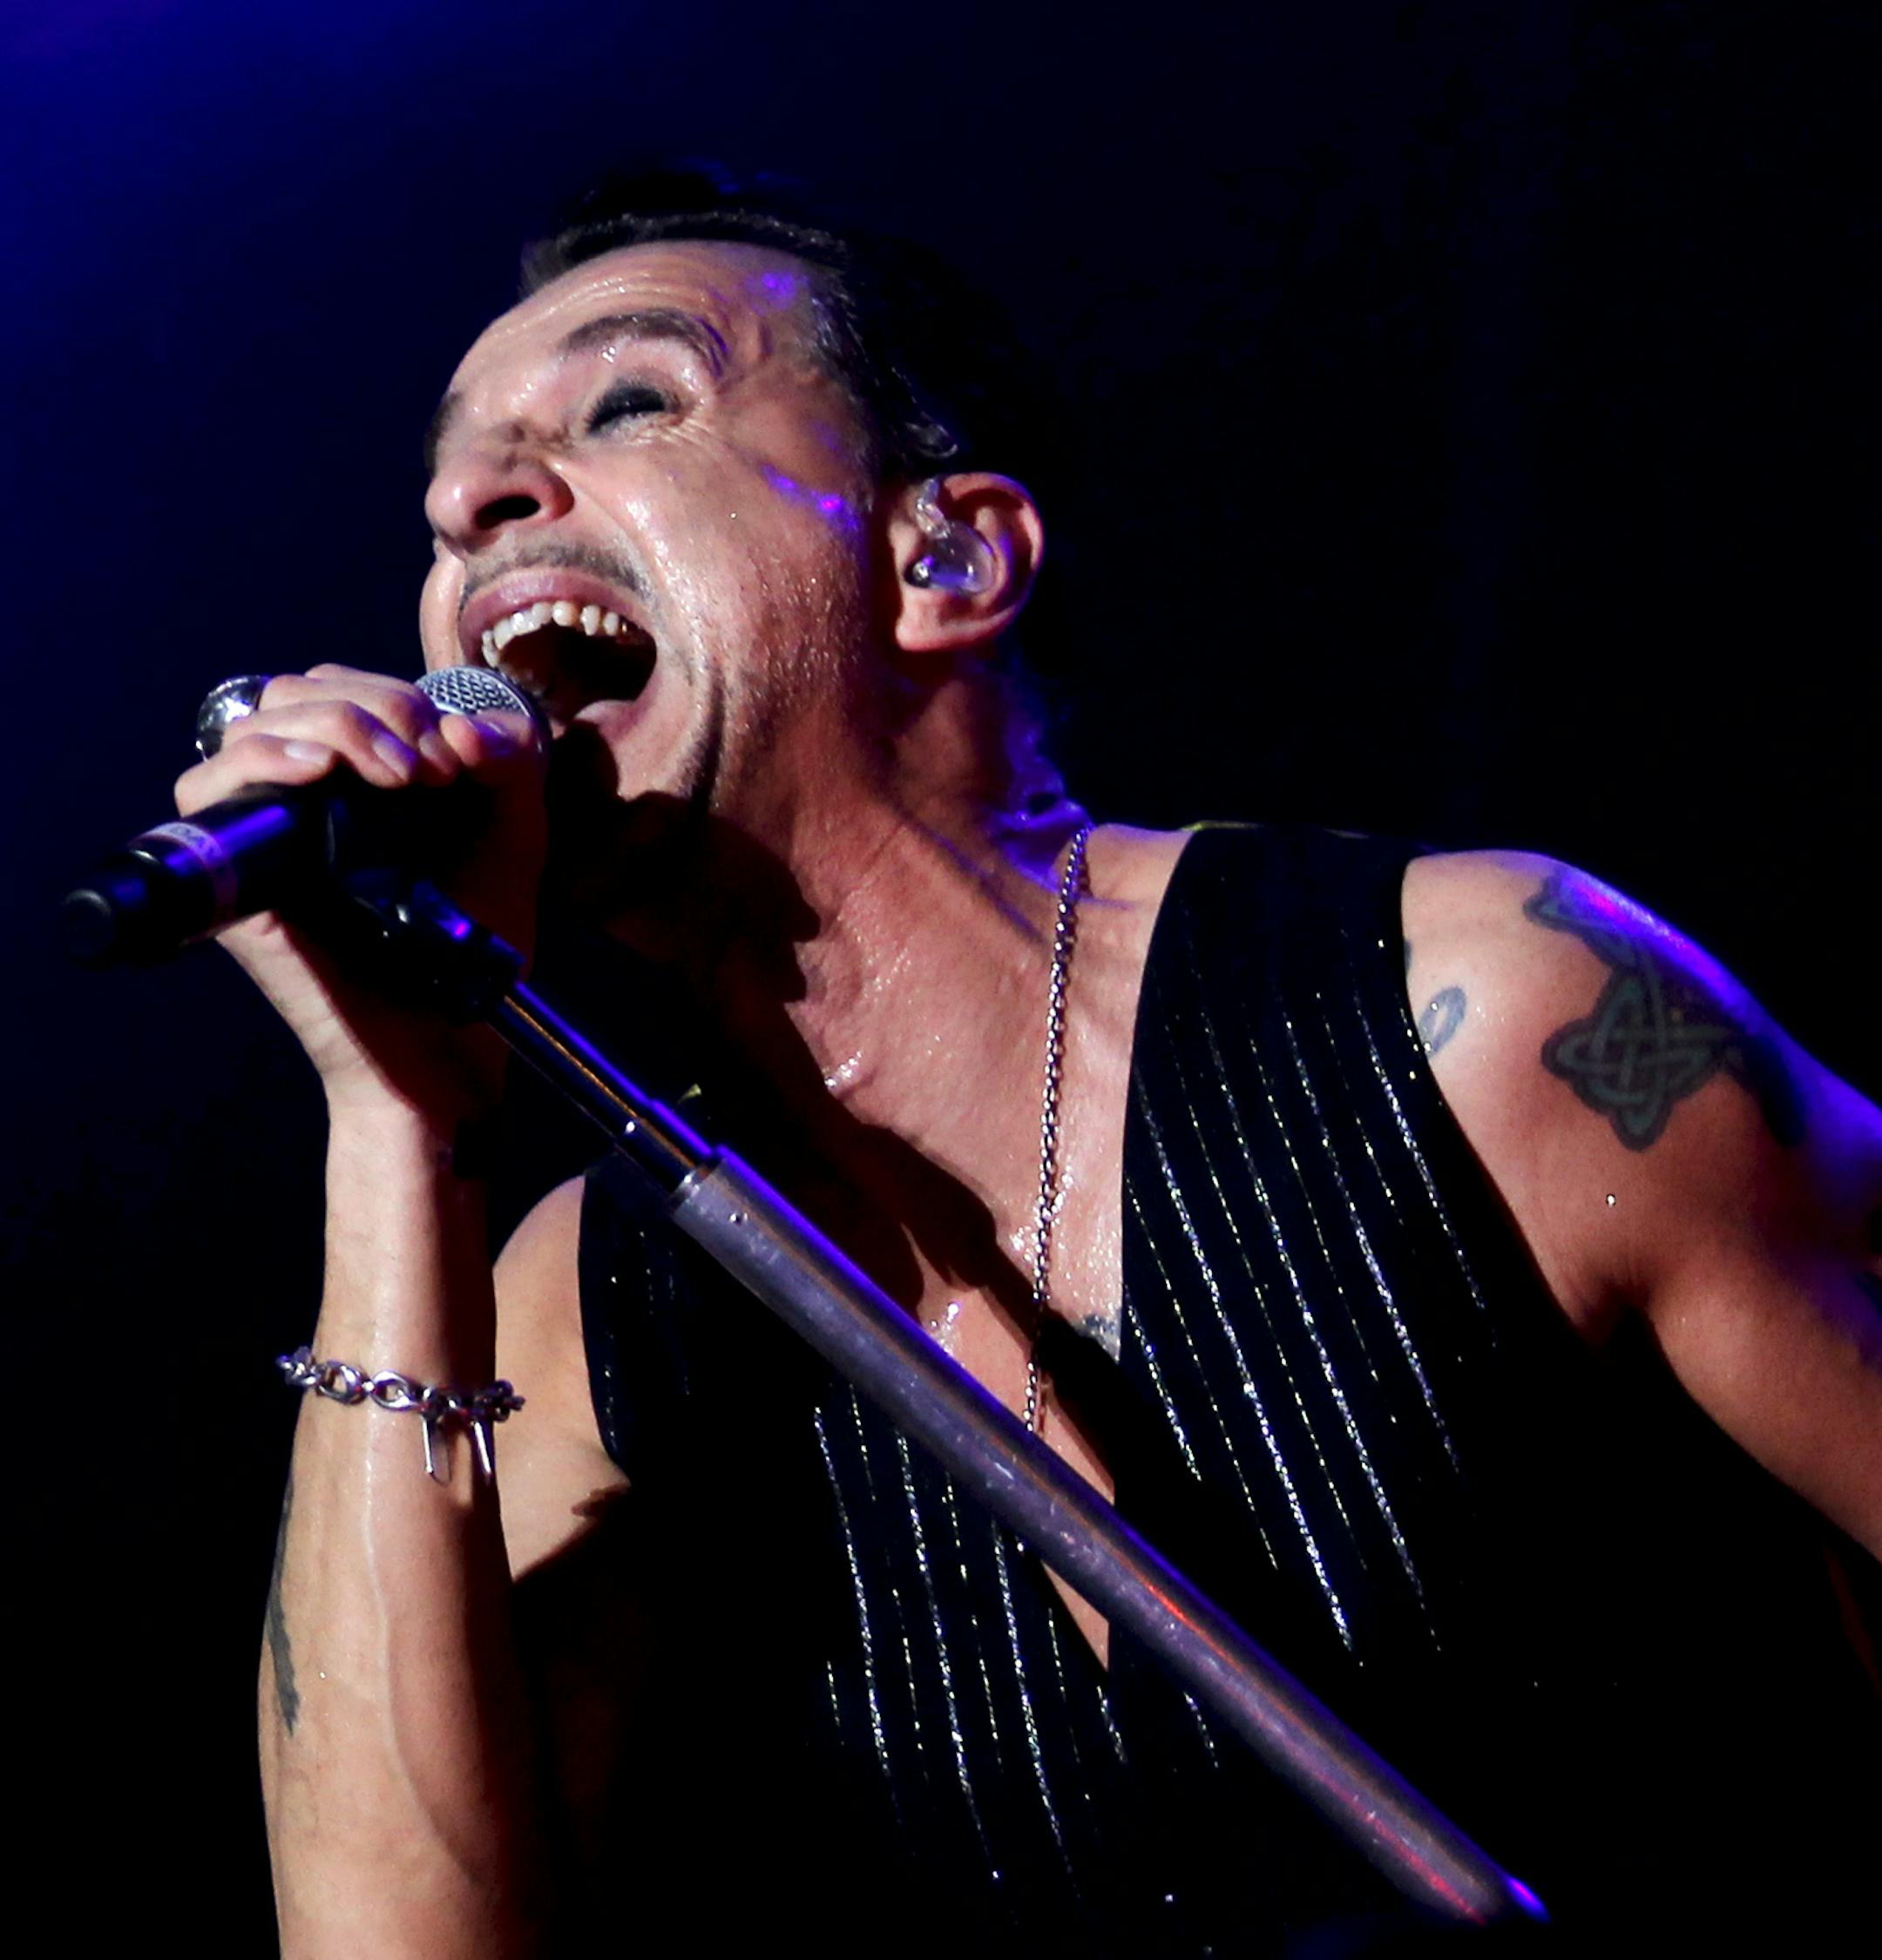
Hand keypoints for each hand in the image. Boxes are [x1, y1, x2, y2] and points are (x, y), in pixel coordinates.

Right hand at [173, 664, 548, 1119]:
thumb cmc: (474, 937)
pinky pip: (208, 787)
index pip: (339, 687)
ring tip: (396, 774)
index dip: (394, 697)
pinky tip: (323, 772)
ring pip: (253, 725)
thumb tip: (457, 726)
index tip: (456, 753)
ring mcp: (264, 833)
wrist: (452, 1034)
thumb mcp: (514, 831)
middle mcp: (300, 797)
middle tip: (428, 766)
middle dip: (373, 706)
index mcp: (356, 776)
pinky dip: (265, 759)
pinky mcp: (239, 878)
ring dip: (333, 725)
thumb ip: (507, 762)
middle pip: (293, 694)